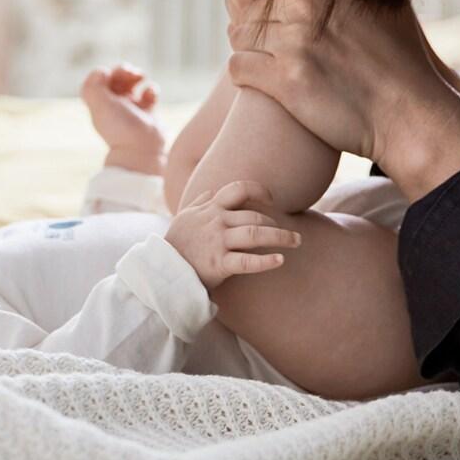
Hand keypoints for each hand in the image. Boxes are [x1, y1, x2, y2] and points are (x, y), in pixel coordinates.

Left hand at [80, 64, 166, 175]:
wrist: (142, 150)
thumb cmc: (121, 127)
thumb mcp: (101, 105)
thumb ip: (93, 86)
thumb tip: (102, 71)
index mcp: (100, 105)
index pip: (98, 81)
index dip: (105, 72)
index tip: (111, 75)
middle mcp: (114, 107)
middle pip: (115, 80)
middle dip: (123, 71)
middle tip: (131, 72)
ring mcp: (131, 110)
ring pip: (132, 85)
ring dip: (137, 76)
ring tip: (141, 77)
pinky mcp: (147, 114)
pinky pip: (149, 95)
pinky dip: (151, 90)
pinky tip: (151, 95)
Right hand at [164, 180, 299, 289]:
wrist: (162, 269)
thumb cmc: (176, 244)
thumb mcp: (184, 217)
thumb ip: (199, 203)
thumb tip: (210, 192)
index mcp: (211, 209)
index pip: (238, 189)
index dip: (259, 190)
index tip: (271, 200)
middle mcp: (216, 221)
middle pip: (255, 216)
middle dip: (277, 224)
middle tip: (292, 235)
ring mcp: (218, 242)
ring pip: (256, 234)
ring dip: (281, 237)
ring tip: (296, 241)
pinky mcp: (218, 263)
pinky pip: (247, 261)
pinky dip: (266, 261)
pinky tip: (279, 260)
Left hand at [222, 0, 459, 175]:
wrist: (409, 113)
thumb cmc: (395, 49)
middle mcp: (309, 3)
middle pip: (244, 3)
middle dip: (253, 20)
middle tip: (274, 37)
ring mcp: (296, 42)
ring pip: (238, 34)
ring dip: (250, 47)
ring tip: (277, 58)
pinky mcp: (286, 81)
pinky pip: (237, 67)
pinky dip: (246, 74)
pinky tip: (269, 79)